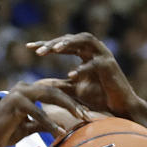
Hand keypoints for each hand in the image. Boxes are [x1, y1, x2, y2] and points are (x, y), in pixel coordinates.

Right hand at [0, 81, 90, 146]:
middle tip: (86, 114)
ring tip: (79, 119)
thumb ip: (40, 123)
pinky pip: (37, 112)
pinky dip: (50, 123)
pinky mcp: (15, 103)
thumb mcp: (27, 127)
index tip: (84, 113)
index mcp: (26, 91)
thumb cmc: (4, 134)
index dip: (70, 102)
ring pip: (49, 96)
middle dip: (72, 102)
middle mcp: (23, 87)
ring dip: (67, 107)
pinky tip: (60, 132)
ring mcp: (18, 93)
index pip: (53, 93)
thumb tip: (59, 127)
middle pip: (54, 90)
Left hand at [27, 33, 141, 116]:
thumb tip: (38, 84)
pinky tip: (70, 75)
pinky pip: (95, 64)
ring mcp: (104, 56)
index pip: (63, 44)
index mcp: (85, 53)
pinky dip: (83, 68)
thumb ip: (58, 84)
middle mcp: (94, 50)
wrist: (118, 108)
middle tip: (38, 51)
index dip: (46, 44)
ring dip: (70, 43)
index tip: (28, 47)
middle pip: (72, 38)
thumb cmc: (97, 98)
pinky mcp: (111, 67)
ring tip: (54, 50)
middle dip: (55, 42)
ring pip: (86, 40)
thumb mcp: (73, 90)